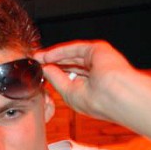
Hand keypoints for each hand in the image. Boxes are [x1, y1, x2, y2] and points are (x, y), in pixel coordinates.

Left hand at [34, 40, 150, 142]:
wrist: (116, 97)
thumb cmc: (96, 101)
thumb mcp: (68, 92)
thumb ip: (56, 78)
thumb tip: (44, 68)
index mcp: (89, 85)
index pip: (68, 75)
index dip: (52, 72)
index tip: (37, 71)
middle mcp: (94, 71)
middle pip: (68, 63)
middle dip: (50, 62)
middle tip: (34, 62)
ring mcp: (97, 60)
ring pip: (71, 55)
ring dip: (52, 56)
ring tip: (37, 57)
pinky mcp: (98, 50)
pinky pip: (75, 48)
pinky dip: (60, 51)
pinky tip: (46, 55)